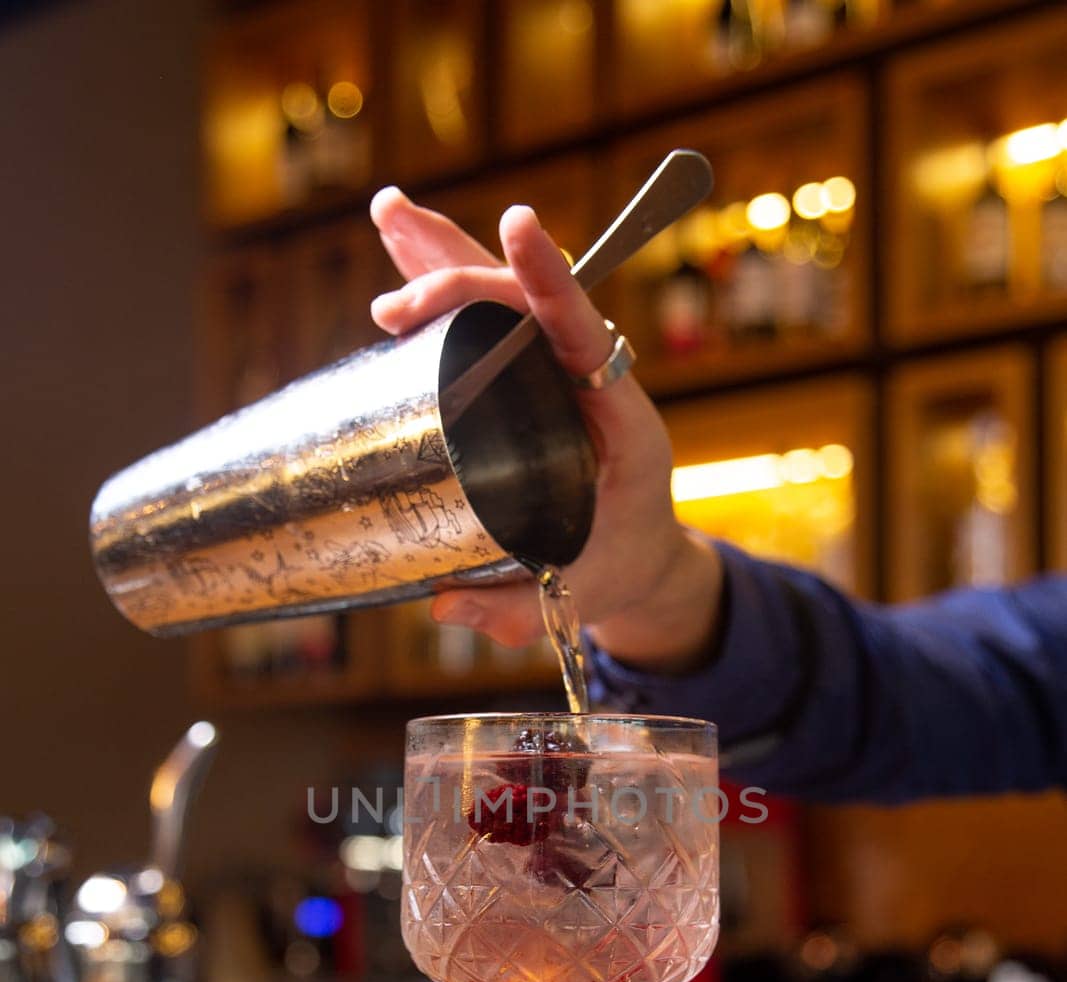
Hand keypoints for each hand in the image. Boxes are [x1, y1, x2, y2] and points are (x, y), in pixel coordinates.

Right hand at [369, 188, 722, 673]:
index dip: (551, 281)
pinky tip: (398, 256)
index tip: (519, 226)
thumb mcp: (573, 597)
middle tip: (395, 282)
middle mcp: (589, 380)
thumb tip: (438, 603)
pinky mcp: (529, 378)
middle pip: (529, 300)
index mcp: (619, 421)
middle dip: (463, 275)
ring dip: (444, 254)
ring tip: (389, 212)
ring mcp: (555, 373)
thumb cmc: (614, 571)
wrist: (641, 559)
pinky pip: (484, 321)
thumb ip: (512, 608)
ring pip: (502, 295)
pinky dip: (442, 286)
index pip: (584, 333)